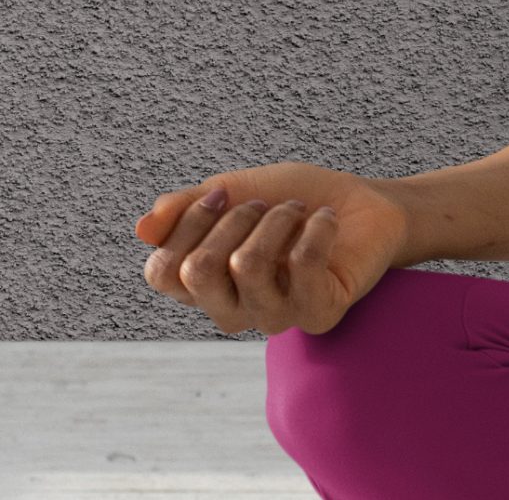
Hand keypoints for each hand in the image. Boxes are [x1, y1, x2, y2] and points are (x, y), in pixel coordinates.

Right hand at [133, 166, 408, 335]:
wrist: (365, 204)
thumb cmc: (295, 200)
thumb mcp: (237, 191)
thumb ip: (187, 206)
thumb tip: (142, 227)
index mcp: (203, 287)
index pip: (162, 271)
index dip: (187, 224)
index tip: (222, 194)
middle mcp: (231, 311)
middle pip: (198, 271)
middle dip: (235, 219)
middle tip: (267, 206)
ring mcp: (274, 318)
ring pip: (249, 265)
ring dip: (279, 219)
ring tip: (300, 211)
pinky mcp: (318, 314)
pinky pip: (303, 265)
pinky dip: (318, 226)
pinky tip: (326, 222)